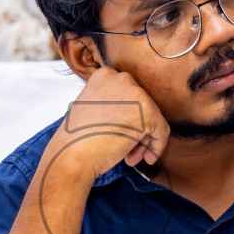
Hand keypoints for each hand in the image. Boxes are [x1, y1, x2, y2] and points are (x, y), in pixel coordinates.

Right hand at [47, 64, 169, 181]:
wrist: (71, 155)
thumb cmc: (77, 140)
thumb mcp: (90, 109)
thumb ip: (110, 104)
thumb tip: (130, 114)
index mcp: (104, 75)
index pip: (128, 96)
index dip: (126, 119)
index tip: (118, 136)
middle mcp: (121, 78)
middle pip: (142, 106)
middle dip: (137, 131)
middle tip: (128, 152)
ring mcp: (135, 93)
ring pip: (152, 119)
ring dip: (144, 141)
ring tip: (131, 157)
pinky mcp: (147, 111)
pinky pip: (162, 131)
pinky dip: (157, 146)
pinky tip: (145, 159)